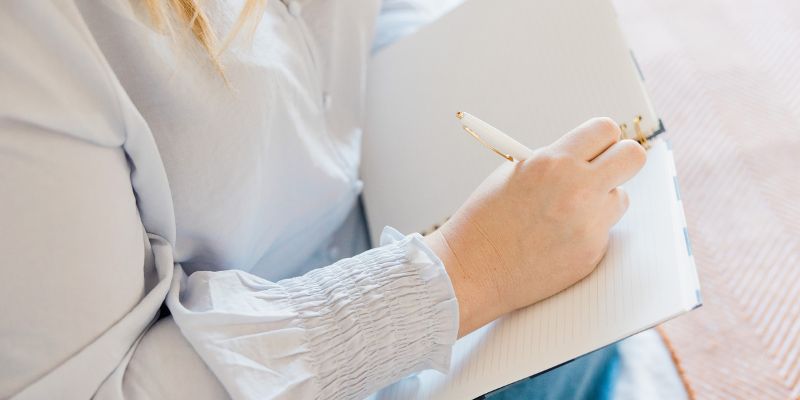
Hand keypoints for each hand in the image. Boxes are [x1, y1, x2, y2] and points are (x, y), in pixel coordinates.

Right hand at [424, 118, 646, 336]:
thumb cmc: (486, 220)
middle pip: (633, 157)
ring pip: (621, 197)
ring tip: (568, 213)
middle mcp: (577, 190)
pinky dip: (587, 232)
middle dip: (621, 159)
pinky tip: (557, 240)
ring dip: (602, 200)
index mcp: (553, 162)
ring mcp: (588, 224)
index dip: (602, 138)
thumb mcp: (514, 174)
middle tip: (606, 169)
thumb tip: (588, 155)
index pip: (605, 129)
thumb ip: (554, 162)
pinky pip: (605, 231)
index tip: (597, 146)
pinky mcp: (592, 253)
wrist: (471, 269)